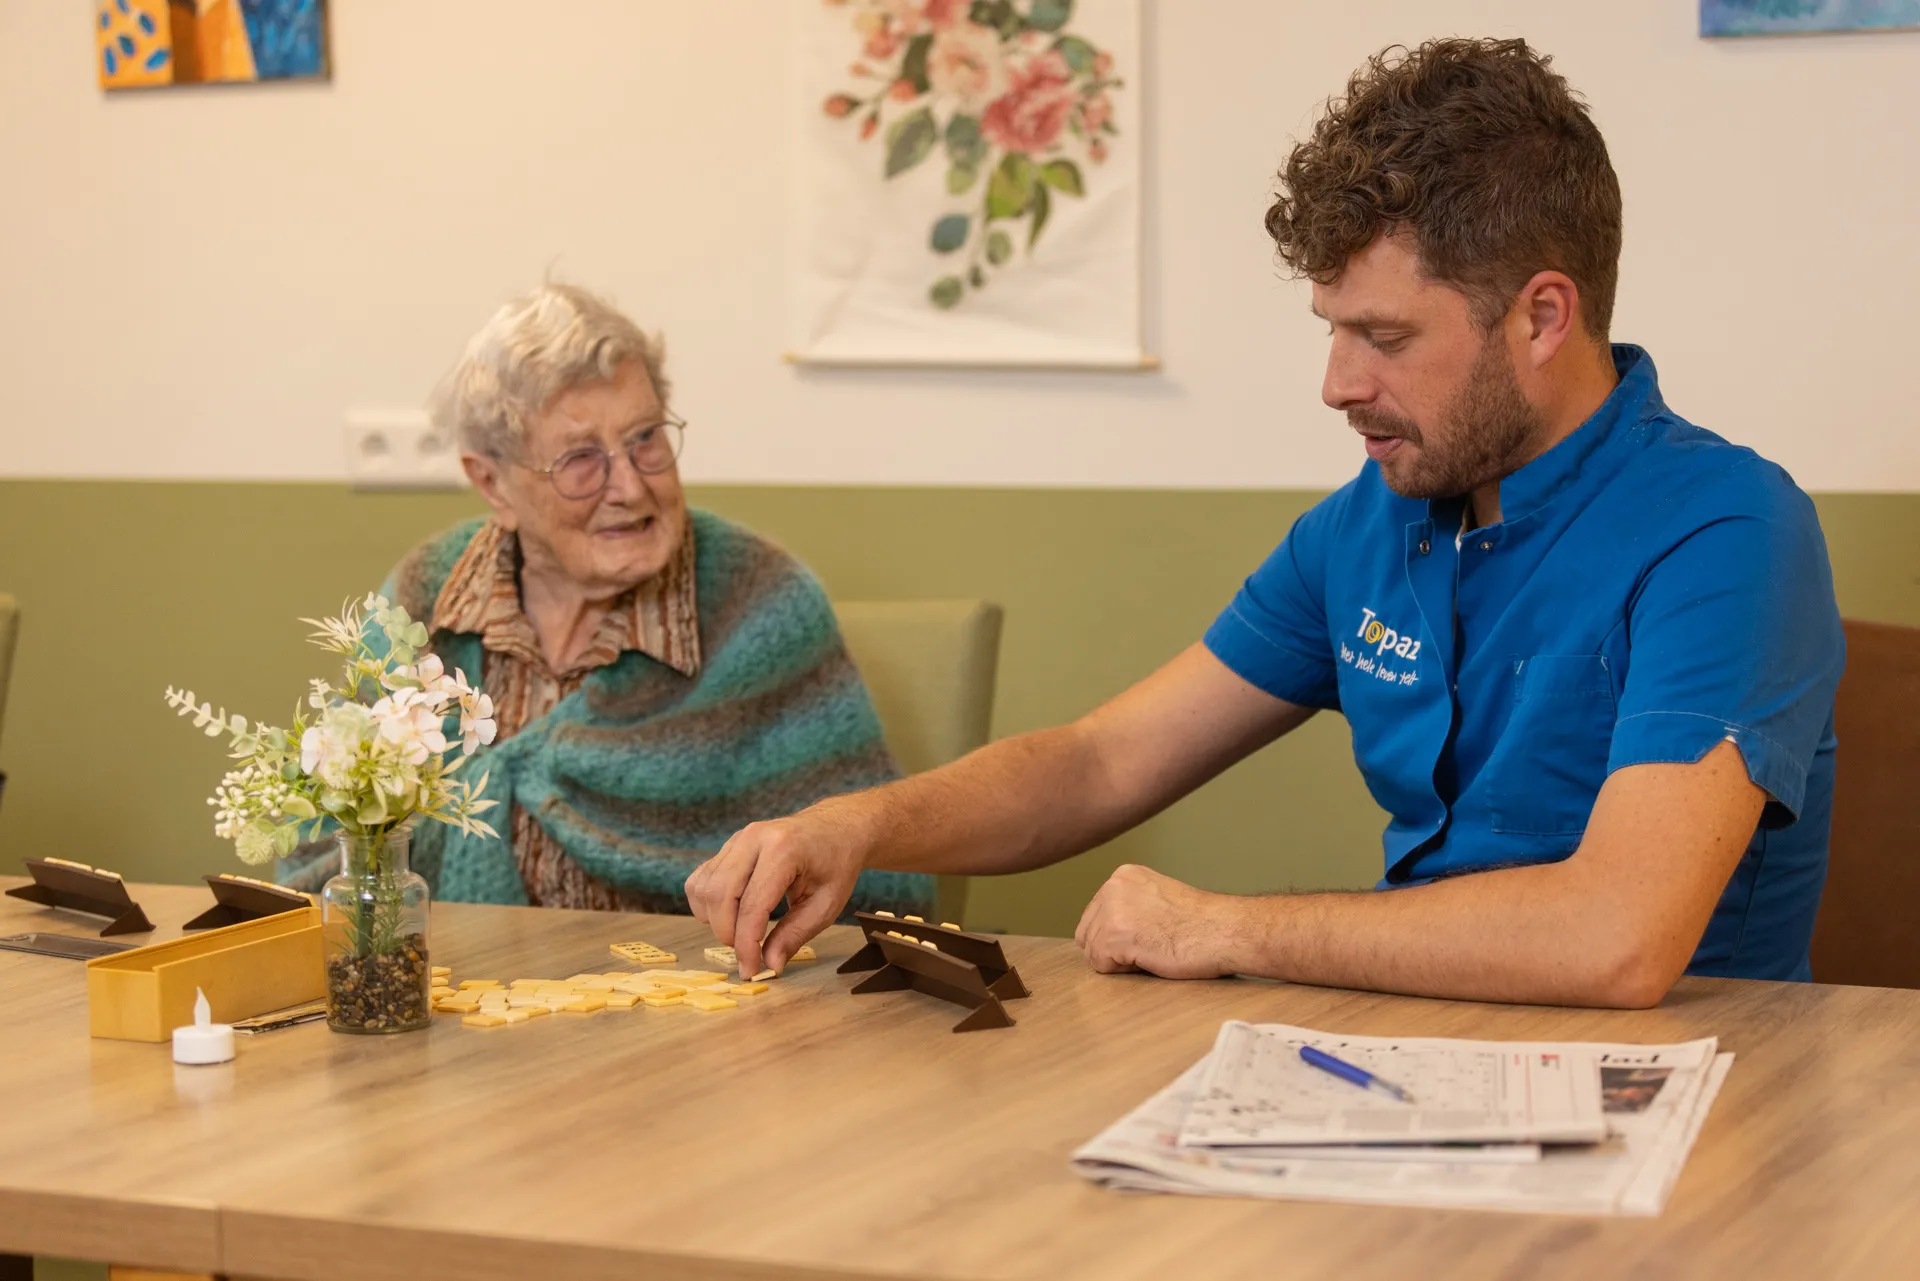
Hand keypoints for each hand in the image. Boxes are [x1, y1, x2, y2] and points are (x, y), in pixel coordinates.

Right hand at [684, 801, 872, 977]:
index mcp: (784, 850)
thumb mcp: (826, 904)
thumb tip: (769, 965)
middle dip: (727, 933)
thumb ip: (795, 935)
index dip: (746, 944)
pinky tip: (730, 914)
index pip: (752, 905)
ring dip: (715, 920)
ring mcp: (738, 839)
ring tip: (742, 931)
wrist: (837, 828)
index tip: (750, 970)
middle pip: (719, 894)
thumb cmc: (836, 864)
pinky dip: (707, 903)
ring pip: (704, 887)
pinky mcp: (729, 845)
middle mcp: (755, 838)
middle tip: (747, 953)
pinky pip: (701, 878)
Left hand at [1074, 864, 1246, 978]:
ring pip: (1093, 952)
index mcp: (1123, 875)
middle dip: (1113, 949)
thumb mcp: (1157, 898)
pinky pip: (1101, 966)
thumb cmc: (1201, 923)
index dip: (1118, 937)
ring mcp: (1112, 909)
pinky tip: (1151, 957)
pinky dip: (1124, 971)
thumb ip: (1130, 905)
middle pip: (1087, 934)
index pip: (1094, 916)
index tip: (1148, 936)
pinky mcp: (1115, 935)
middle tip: (1150, 946)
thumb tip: (1103, 930)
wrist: (1225, 930)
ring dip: (1120, 961)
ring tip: (1153, 950)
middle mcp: (1113, 886)